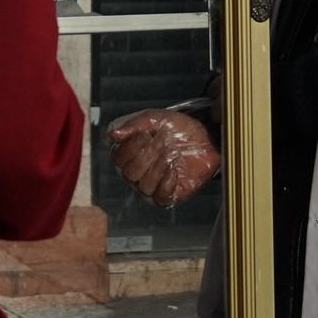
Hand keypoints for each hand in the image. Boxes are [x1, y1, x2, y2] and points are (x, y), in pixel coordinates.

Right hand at [107, 109, 222, 207]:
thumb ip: (133, 125)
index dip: (130, 147)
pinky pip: (159, 198)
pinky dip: (166, 183)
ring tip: (173, 152)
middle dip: (147, 155)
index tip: (146, 134)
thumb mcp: (155, 119)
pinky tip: (174, 169)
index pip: (117, 158)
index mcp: (130, 154)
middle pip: (129, 174)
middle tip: (163, 141)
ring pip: (144, 186)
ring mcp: (154, 186)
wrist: (206, 135)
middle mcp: (138, 173)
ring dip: (159, 166)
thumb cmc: (178, 128)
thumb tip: (111, 135)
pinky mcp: (171, 195)